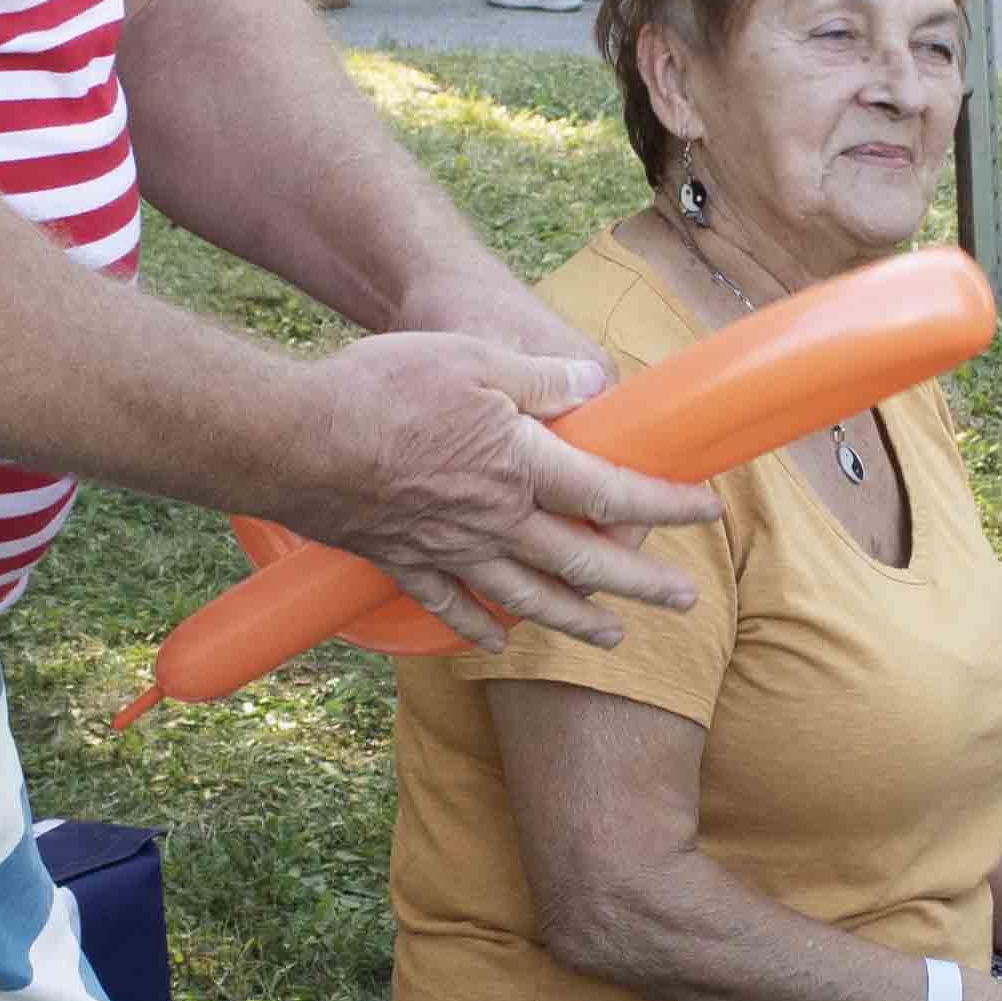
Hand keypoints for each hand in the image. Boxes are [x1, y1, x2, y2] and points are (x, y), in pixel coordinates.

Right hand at [279, 333, 720, 651]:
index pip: (609, 493)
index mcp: (519, 467)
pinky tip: (496, 642)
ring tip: (612, 638)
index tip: (706, 511)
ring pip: (526, 597)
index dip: (664, 504)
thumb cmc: (383, 389)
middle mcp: (493, 521)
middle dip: (639, 583)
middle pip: (581, 563)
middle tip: (684, 601)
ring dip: (575, 620)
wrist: (294, 440)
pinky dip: (477, 629)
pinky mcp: (402, 562)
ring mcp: (447, 549)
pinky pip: (450, 606)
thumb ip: (540, 380)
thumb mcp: (475, 358)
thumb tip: (595, 389)